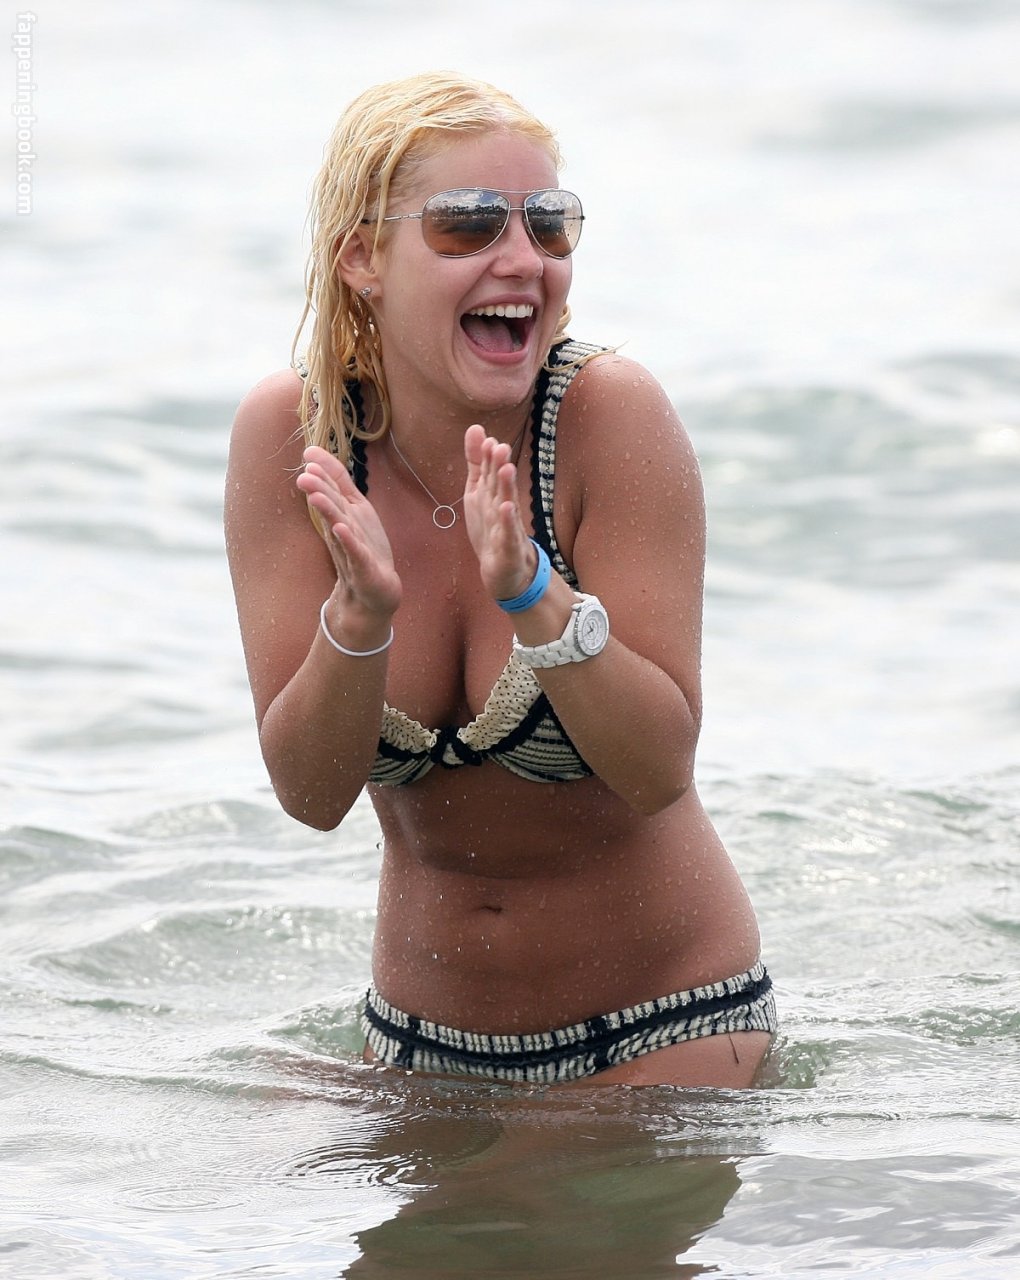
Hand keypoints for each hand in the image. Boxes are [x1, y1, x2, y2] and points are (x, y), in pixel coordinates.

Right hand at [297, 445, 401, 618]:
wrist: (373, 592)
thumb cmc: (362, 549)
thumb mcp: (353, 511)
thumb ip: (338, 484)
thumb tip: (314, 455)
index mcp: (342, 516)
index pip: (332, 491)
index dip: (324, 473)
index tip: (308, 454)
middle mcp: (342, 531)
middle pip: (331, 507)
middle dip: (319, 491)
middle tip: (304, 476)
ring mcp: (351, 550)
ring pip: (338, 527)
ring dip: (328, 511)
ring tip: (316, 496)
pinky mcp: (363, 568)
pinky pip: (355, 552)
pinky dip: (348, 540)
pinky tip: (340, 528)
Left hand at [462, 424, 535, 601]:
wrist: (505, 568)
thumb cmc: (492, 525)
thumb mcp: (479, 490)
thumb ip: (478, 461)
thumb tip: (476, 427)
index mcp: (492, 493)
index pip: (490, 472)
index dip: (487, 457)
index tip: (487, 440)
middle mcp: (502, 506)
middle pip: (500, 484)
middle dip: (499, 466)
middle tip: (499, 447)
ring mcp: (507, 526)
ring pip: (507, 504)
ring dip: (507, 487)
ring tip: (506, 470)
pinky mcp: (509, 546)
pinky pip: (509, 533)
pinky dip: (508, 521)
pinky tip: (507, 509)